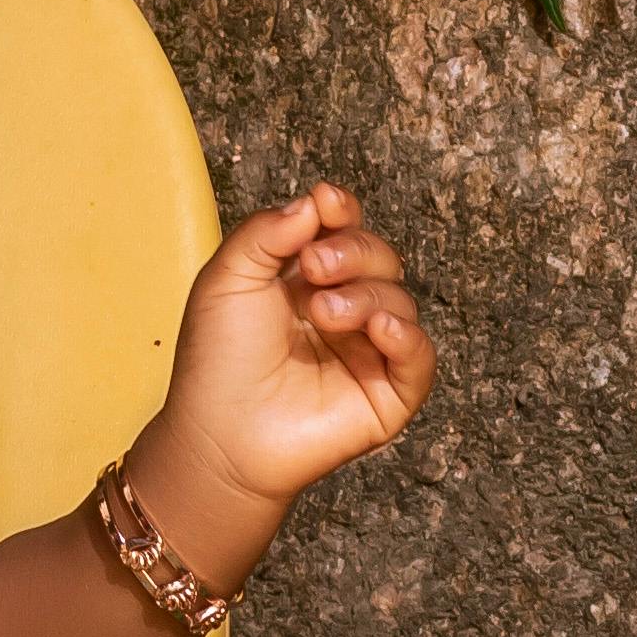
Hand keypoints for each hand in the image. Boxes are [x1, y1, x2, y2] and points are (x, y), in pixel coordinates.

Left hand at [146, 185, 435, 513]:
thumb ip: (266, 232)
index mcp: (306, 282)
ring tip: (322, 314)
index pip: (343, 232)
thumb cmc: (217, 361)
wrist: (220, 434)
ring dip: (364, 295)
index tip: (327, 203)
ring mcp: (368, 352)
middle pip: (379, 257)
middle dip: (353, 251)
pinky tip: (379, 329)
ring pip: (399, 300)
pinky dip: (407, 336)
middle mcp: (343, 312)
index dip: (342, 212)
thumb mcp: (227, 279)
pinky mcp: (387, 394)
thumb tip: (315, 202)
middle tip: (314, 268)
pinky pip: (419, 356)